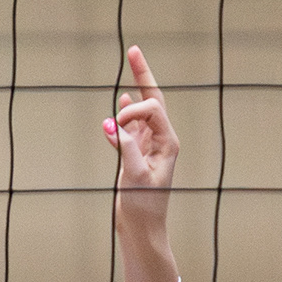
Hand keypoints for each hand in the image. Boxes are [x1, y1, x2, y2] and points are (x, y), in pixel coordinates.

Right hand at [105, 43, 181, 281]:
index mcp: (169, 144)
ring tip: (133, 64)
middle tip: (134, 50)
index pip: (152, 110)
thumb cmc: (144, 208)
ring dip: (135, 91)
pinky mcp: (136, 157)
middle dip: (143, 75)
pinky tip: (121, 104)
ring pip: (142, 112)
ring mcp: (148, 149)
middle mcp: (162, 142)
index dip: (133, 113)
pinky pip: (131, 129)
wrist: (142, 231)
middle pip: (154, 100)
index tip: (116, 130)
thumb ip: (125, 148)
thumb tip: (112, 124)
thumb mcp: (134, 177)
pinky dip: (125, 115)